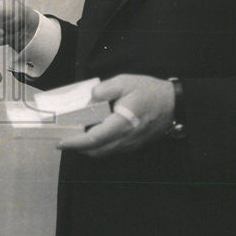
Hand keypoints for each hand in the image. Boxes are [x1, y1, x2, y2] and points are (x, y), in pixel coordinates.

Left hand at [56, 74, 174, 156]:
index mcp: (123, 124)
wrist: (174, 104)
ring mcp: (130, 144)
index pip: (94, 139)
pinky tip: (92, 134)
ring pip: (103, 153)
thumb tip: (89, 98)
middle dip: (77, 148)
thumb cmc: (150, 92)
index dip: (75, 143)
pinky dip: (98, 146)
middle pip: (96, 151)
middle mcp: (126, 139)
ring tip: (75, 137)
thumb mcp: (125, 82)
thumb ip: (104, 90)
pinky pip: (111, 150)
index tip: (61, 142)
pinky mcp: (133, 145)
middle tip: (63, 139)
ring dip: (87, 148)